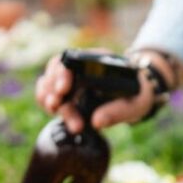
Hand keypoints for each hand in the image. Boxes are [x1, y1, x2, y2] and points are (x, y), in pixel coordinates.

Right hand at [34, 48, 161, 132]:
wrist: (138, 95)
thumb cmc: (138, 95)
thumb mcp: (136, 104)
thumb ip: (118, 112)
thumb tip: (96, 122)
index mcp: (99, 60)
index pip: (74, 60)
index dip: (64, 73)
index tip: (63, 89)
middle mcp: (83, 64)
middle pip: (58, 71)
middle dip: (54, 90)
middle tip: (56, 107)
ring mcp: (74, 77)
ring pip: (50, 80)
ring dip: (47, 96)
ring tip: (53, 111)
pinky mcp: (69, 90)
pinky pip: (49, 91)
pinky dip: (44, 99)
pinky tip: (50, 110)